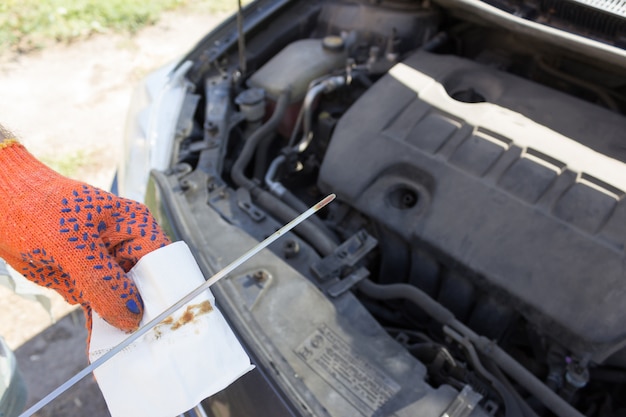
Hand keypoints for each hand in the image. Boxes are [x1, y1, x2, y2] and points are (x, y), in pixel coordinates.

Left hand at [0, 139, 169, 331]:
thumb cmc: (35, 208)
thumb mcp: (72, 246)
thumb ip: (104, 282)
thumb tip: (132, 316)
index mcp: (135, 227)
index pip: (164, 264)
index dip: (167, 292)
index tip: (164, 323)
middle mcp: (126, 246)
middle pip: (147, 286)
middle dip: (144, 314)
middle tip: (143, 343)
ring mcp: (107, 264)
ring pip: (123, 301)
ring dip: (121, 325)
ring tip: (121, 350)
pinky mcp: (86, 279)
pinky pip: (99, 306)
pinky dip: (99, 324)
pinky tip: (99, 345)